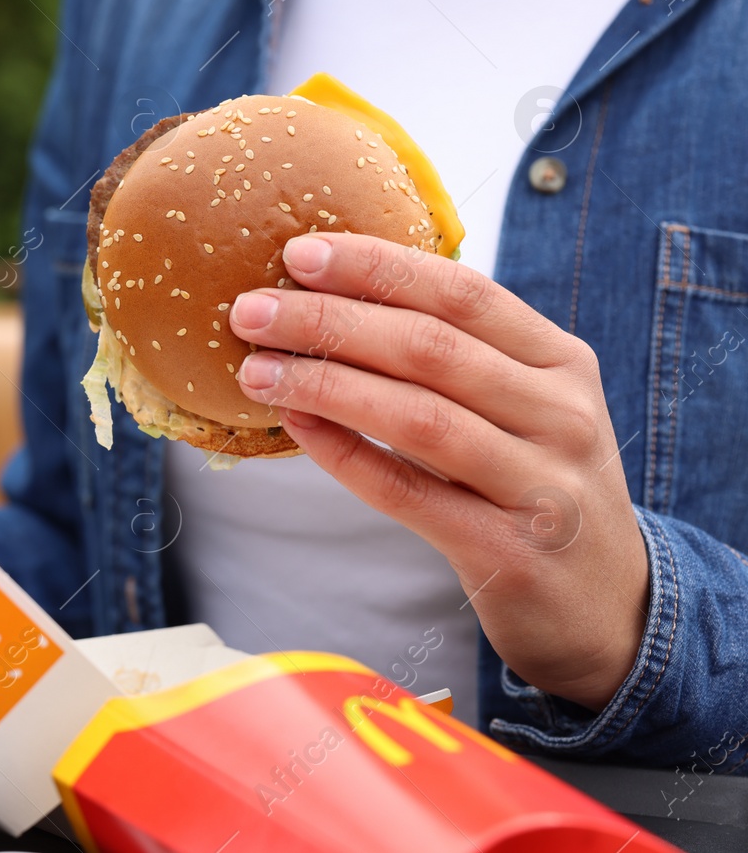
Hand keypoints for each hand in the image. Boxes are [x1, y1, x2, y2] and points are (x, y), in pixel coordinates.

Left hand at [227, 232, 648, 711]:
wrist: (607, 605)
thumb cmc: (534, 484)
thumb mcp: (523, 406)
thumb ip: (455, 355)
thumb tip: (330, 298)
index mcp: (561, 362)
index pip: (462, 293)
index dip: (376, 267)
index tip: (298, 253)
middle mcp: (560, 416)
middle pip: (431, 349)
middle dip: (330, 322)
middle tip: (251, 311)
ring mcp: (539, 486)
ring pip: (417, 417)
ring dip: (325, 385)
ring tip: (256, 371)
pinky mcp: (506, 552)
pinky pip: (408, 492)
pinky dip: (344, 455)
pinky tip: (296, 427)